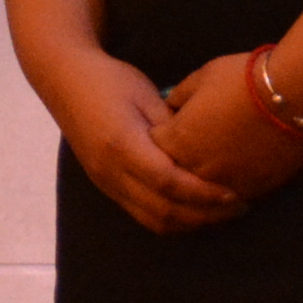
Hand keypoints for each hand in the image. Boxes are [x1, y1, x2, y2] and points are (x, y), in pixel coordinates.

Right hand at [46, 48, 240, 231]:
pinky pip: (141, 214)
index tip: (235, 194)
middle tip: (239, 207)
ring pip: (152, 220)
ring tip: (221, 213)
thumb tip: (205, 155)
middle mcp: (111, 170)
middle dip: (205, 215)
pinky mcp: (105, 185)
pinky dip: (171, 218)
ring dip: (190, 223)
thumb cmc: (108, 79)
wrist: (63, 78)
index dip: (204, 194)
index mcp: (122, 144)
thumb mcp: (146, 94)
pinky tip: (193, 209)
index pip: (169, 183)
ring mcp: (105, 182)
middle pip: (163, 210)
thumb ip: (173, 127)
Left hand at [154, 52, 302, 208]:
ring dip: (203, 184)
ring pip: (203, 193)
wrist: (294, 94)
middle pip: (175, 175)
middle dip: (178, 164)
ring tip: (211, 171)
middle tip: (188, 153)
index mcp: (178, 140)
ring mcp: (226, 182)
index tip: (168, 129)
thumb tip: (172, 106)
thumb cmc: (242, 78)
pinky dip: (229, 189)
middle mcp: (197, 167)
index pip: (155, 147)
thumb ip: (181, 97)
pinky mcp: (255, 189)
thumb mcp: (201, 78)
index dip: (160, 137)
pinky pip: (232, 196)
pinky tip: (235, 177)